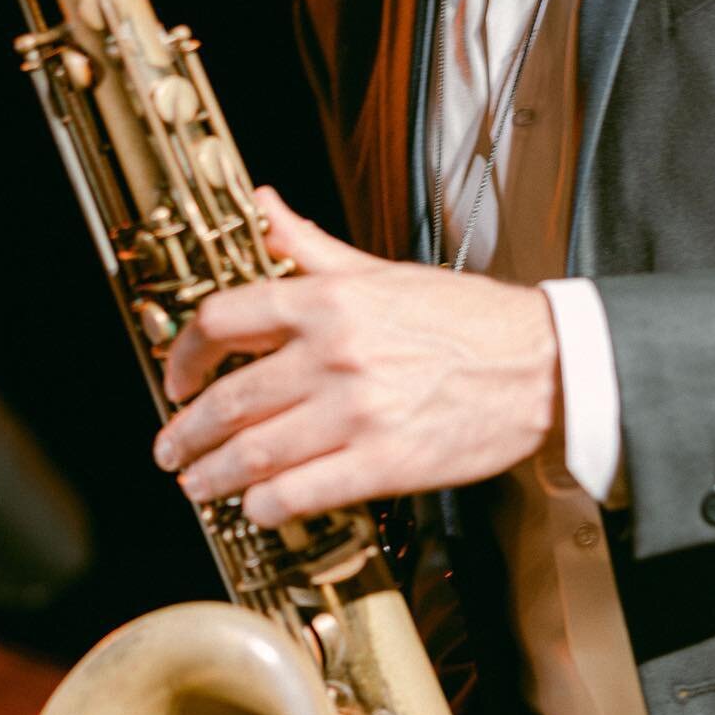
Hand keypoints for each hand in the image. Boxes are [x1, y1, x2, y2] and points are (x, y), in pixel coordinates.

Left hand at [151, 188, 561, 525]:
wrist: (543, 365)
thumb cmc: (466, 321)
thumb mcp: (380, 272)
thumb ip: (310, 248)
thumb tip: (262, 207)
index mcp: (329, 302)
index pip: (223, 320)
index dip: (185, 355)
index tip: (177, 378)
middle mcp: (335, 356)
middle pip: (230, 400)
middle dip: (187, 433)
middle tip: (172, 449)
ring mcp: (357, 412)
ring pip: (255, 452)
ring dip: (214, 475)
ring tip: (199, 484)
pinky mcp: (384, 462)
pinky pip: (302, 492)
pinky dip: (267, 504)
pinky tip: (256, 507)